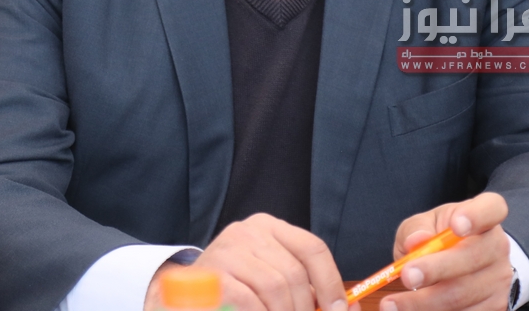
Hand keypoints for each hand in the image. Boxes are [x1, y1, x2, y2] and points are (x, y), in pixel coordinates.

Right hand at [144, 213, 354, 310]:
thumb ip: (304, 288)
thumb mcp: (270, 279)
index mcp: (269, 227)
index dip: (331, 283)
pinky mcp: (214, 272)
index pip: (313, 248)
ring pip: (276, 287)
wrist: (182, 294)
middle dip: (304, 309)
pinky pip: (250, 299)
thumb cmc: (236, 287)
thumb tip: (346, 307)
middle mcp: (249, 230)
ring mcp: (229, 248)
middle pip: (295, 273)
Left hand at [380, 192, 512, 310]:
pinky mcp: (495, 307)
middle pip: (472, 257)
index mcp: (485, 214)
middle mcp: (498, 246)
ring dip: (424, 302)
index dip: (476, 216)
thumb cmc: (442, 237)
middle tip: (406, 276)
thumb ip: (417, 228)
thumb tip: (416, 241)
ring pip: (463, 294)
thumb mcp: (427, 223)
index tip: (456, 226)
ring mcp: (499, 279)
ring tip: (393, 304)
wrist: (465, 262)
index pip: (491, 209)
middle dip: (436, 269)